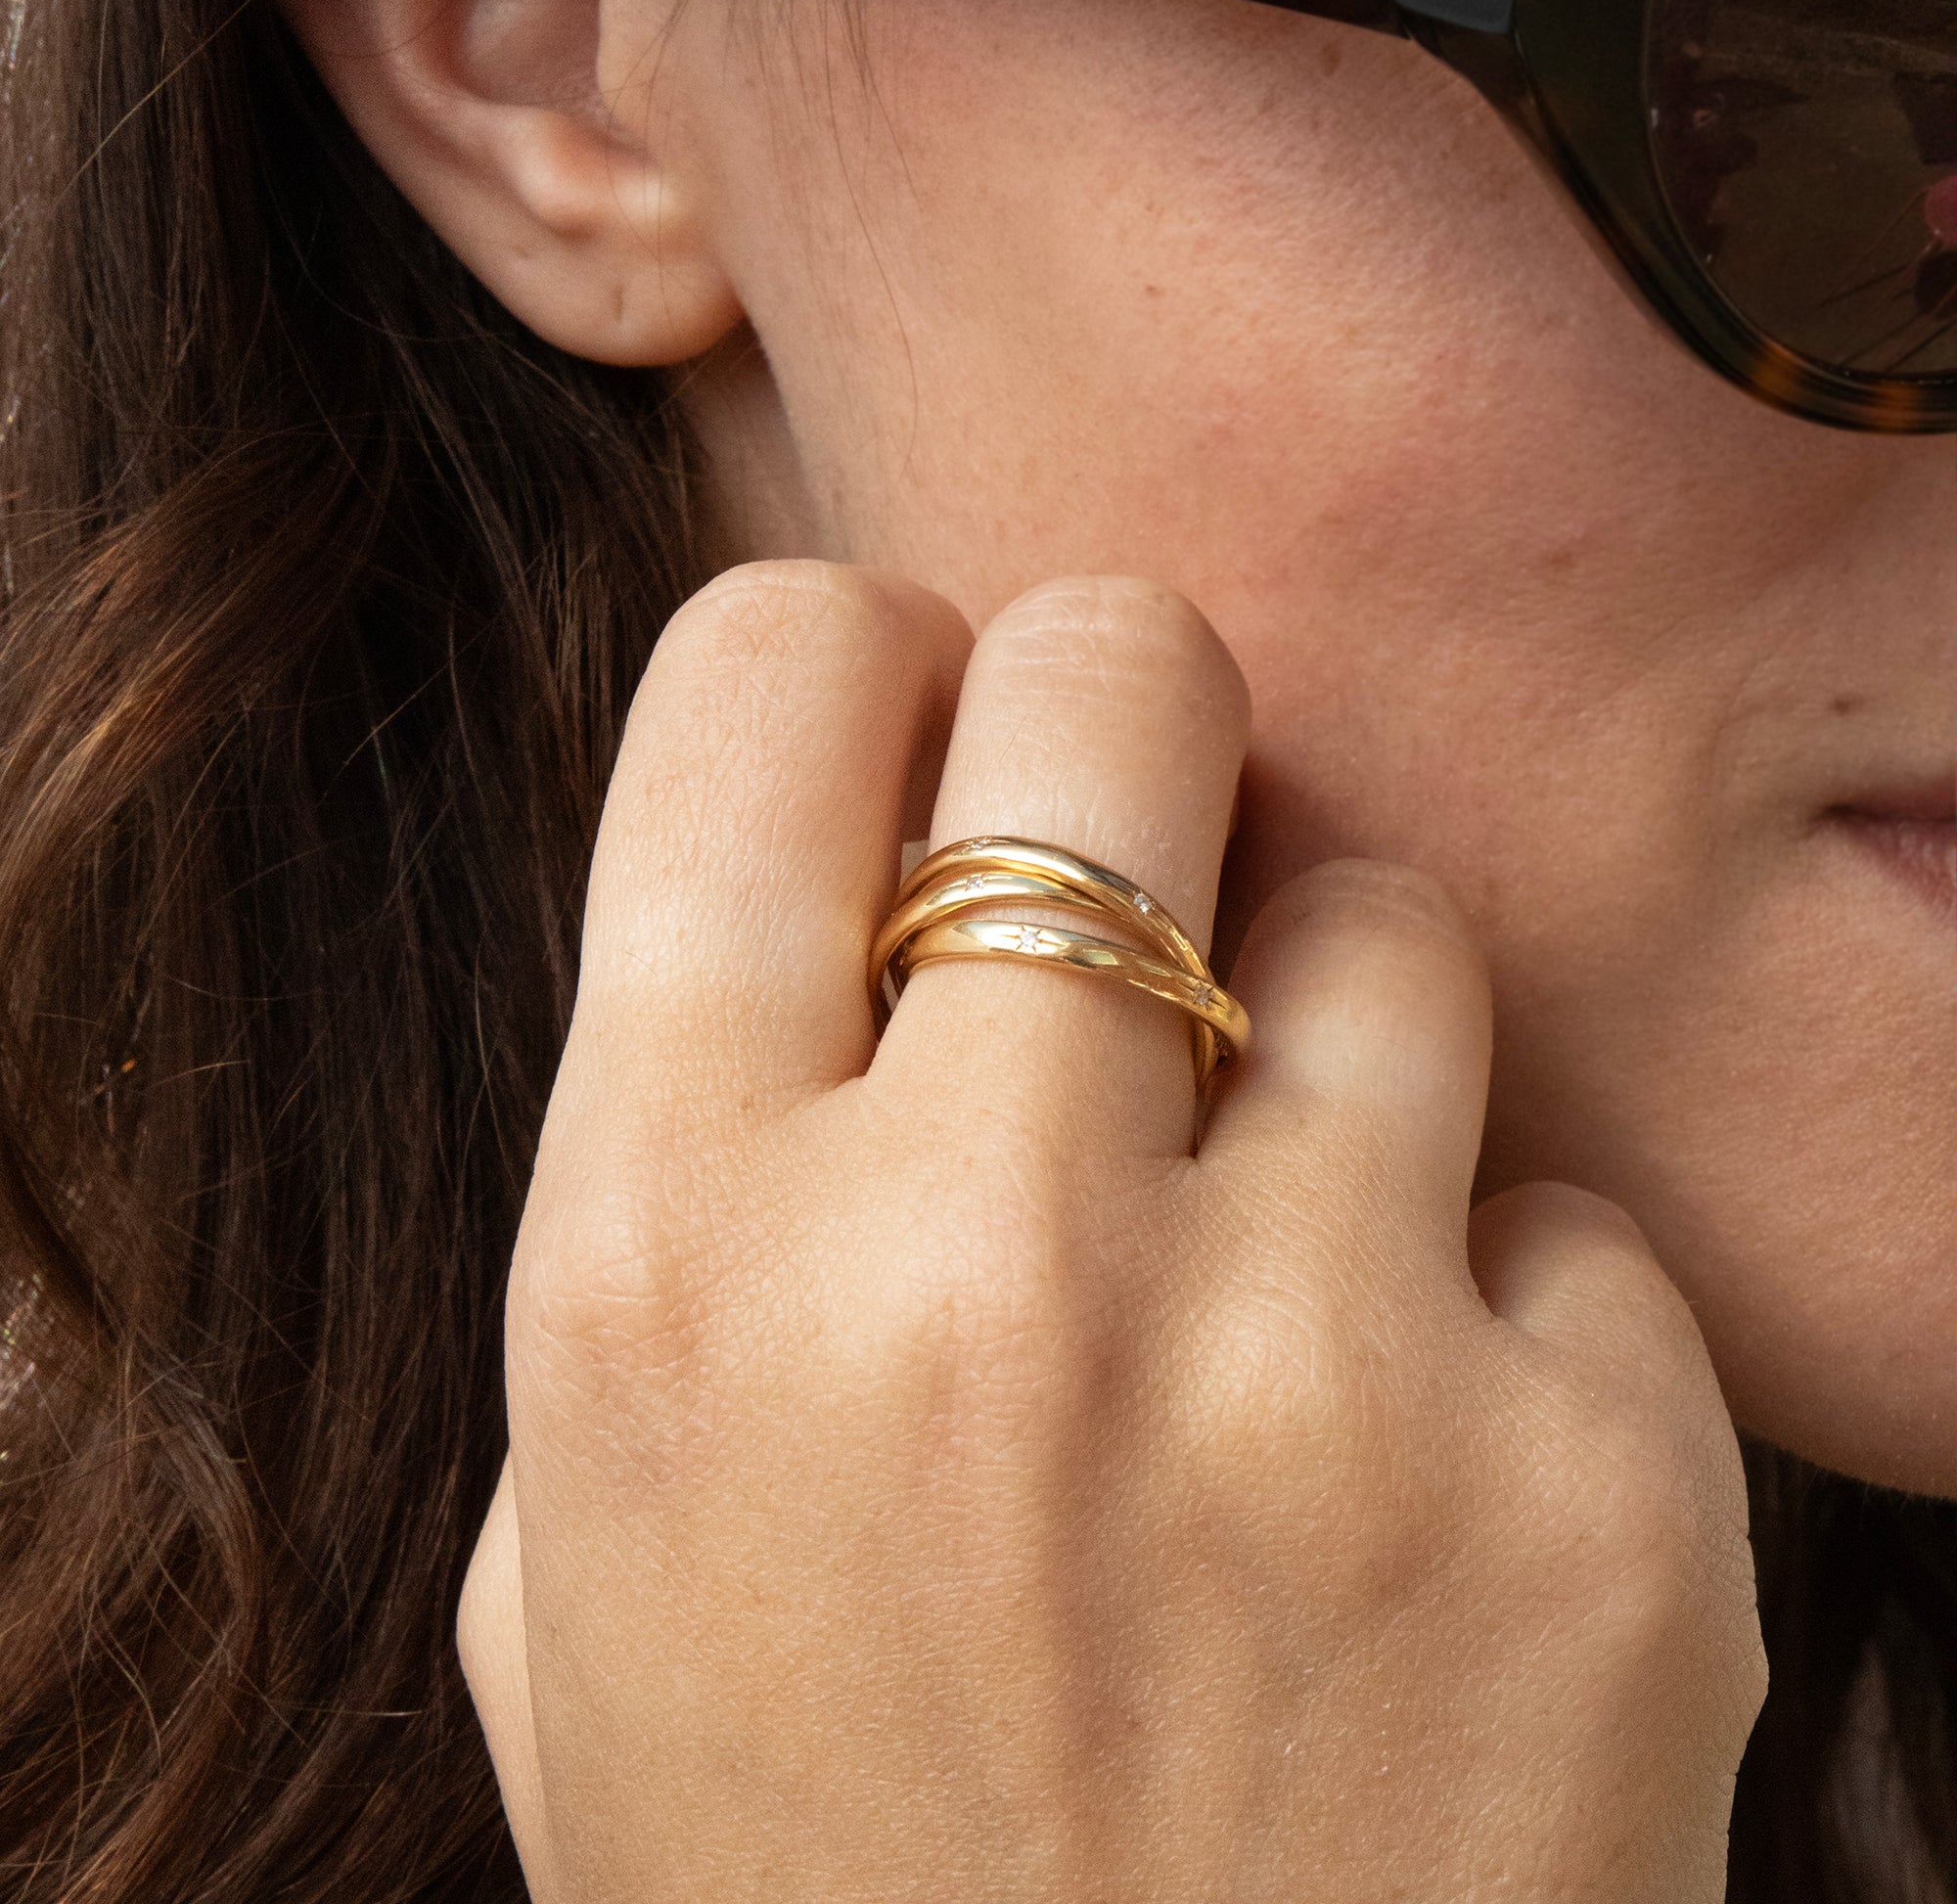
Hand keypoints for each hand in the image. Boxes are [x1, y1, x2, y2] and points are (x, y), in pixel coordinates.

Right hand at [458, 564, 1765, 1902]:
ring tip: (1272, 1245)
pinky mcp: (1598, 1493)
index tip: (910, 731)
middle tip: (1129, 860)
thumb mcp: (593, 1556)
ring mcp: (1312, 1368)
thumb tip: (842, 924)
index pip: (767, 690)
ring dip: (1323, 1025)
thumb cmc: (816, 1881)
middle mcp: (974, 1265)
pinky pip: (1568, 1210)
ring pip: (1383, 914)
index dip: (854, 665)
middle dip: (1123, 728)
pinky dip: (1498, 1297)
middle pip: (1120, 682)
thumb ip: (689, 1196)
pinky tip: (1417, 1487)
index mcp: (664, 1261)